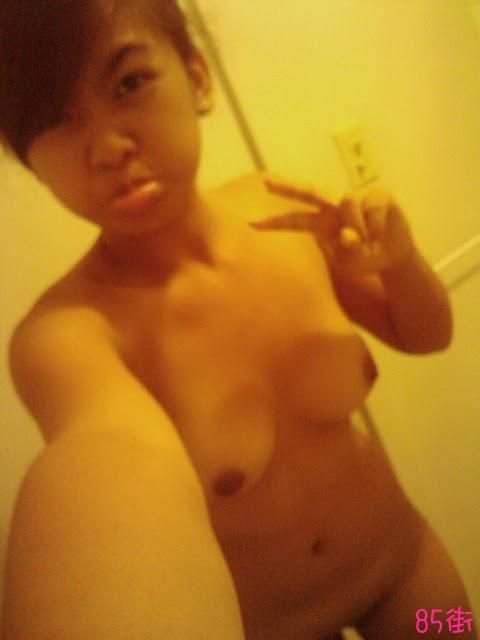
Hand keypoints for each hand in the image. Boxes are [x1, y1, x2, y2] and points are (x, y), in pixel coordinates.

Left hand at [250, 177, 415, 274]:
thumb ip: (345, 251)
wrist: (393, 256)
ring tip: (368, 241)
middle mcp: (335, 207)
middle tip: (265, 183)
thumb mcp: (350, 263)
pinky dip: (376, 227)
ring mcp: (357, 197)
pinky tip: (381, 234)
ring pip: (347, 202)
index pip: (295, 221)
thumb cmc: (365, 258)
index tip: (252, 224)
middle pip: (309, 191)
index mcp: (322, 224)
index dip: (275, 223)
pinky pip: (372, 209)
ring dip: (357, 226)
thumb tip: (349, 234)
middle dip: (287, 187)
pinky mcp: (378, 195)